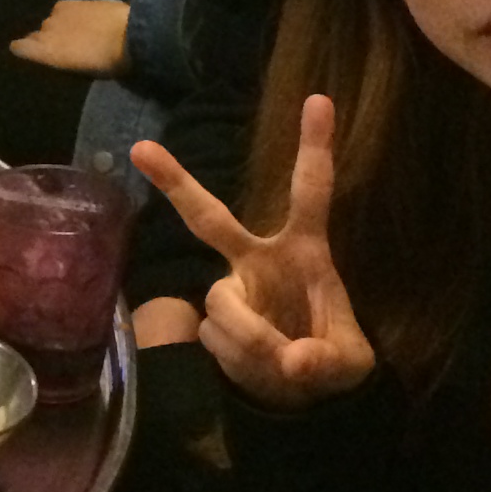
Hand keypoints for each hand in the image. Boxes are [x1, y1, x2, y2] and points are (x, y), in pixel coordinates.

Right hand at [10, 0, 128, 74]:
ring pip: (51, 21)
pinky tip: (83, 21)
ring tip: (76, 33)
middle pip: (38, 35)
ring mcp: (58, 13)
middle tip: (64, 48)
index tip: (27, 52)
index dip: (23, 49)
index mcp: (46, 50)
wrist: (130, 33)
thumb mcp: (82, 70)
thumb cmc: (108, 61)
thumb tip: (56, 55)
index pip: (20, 47)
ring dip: (59, 27)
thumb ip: (62, 60)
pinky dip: (69, 16)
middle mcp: (45, 30)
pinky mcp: (73, 2)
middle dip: (46, 40)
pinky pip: (63, 11)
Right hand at [130, 97, 374, 406]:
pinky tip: (259, 369)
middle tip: (141, 148)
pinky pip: (214, 336)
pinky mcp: (212, 321)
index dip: (314, 147)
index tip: (319, 99)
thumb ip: (327, 361)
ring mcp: (232, 289)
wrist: (299, 393)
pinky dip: (240, 361)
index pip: (310, 191)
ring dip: (250, 339)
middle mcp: (258, 260)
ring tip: (280, 365)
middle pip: (210, 218)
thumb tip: (292, 361)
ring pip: (222, 304)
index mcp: (304, 251)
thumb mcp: (349, 365)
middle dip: (177, 184)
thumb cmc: (330, 357)